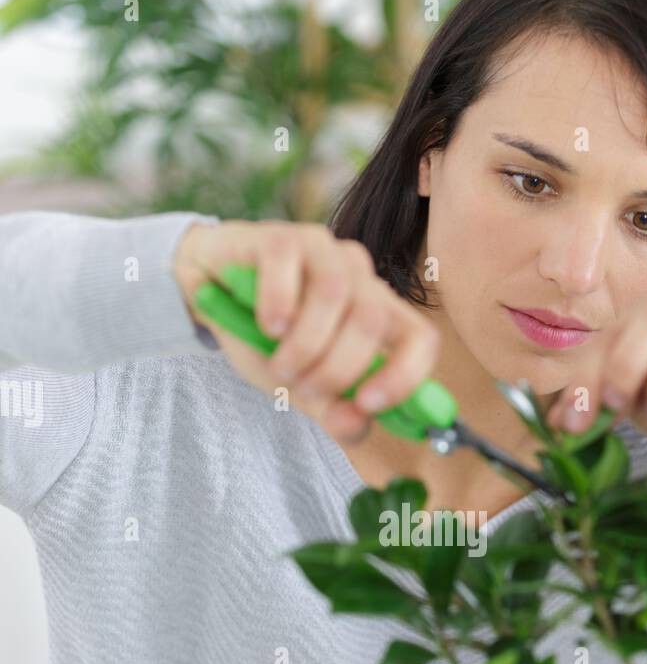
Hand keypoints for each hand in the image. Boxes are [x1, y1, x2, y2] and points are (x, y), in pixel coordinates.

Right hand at [173, 219, 438, 441]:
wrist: (208, 292)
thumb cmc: (264, 336)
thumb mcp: (299, 384)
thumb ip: (331, 409)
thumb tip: (356, 426)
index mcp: (378, 312)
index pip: (421, 338)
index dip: (405, 375)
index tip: (368, 404)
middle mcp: (360, 277)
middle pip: (371, 321)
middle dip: (335, 369)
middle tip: (302, 387)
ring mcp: (324, 250)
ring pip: (334, 295)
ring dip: (303, 345)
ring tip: (279, 364)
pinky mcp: (282, 236)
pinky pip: (289, 268)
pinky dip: (276, 306)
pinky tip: (264, 325)